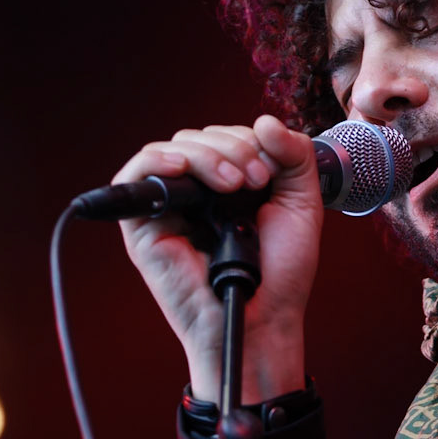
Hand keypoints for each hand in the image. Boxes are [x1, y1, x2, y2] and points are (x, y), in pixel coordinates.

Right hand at [114, 114, 321, 401]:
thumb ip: (294, 156)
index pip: (225, 136)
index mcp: (230, 183)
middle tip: (256, 182)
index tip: (268, 174)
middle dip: (232, 149)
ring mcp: (169, 207)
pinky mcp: (144, 226)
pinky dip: (157, 162)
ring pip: (172, 149)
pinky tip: (182, 168)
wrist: (264, 318)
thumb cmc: (280, 273)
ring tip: (234, 185)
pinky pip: (136, 176)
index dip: (246, 141)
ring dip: (206, 156)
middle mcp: (196, 191)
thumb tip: (264, 120)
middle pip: (197, 137)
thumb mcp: (301, 203)